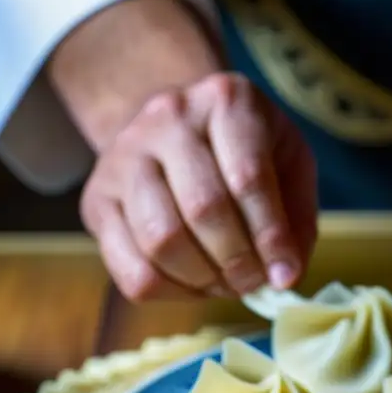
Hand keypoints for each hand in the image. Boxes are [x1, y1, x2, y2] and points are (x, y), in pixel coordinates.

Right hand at [80, 72, 316, 301]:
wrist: (175, 129)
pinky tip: (194, 286)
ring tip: (227, 284)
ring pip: (162, 239)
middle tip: (255, 282)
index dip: (271, 237)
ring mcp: (123, 156)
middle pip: (202, 209)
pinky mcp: (95, 198)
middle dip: (238, 262)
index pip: (248, 177)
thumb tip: (285, 275)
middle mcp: (168, 117)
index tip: (285, 273)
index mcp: (227, 100)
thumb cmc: (245, 152)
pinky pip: (130, 266)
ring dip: (203, 279)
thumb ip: (296, 217)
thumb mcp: (288, 164)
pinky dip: (169, 291)